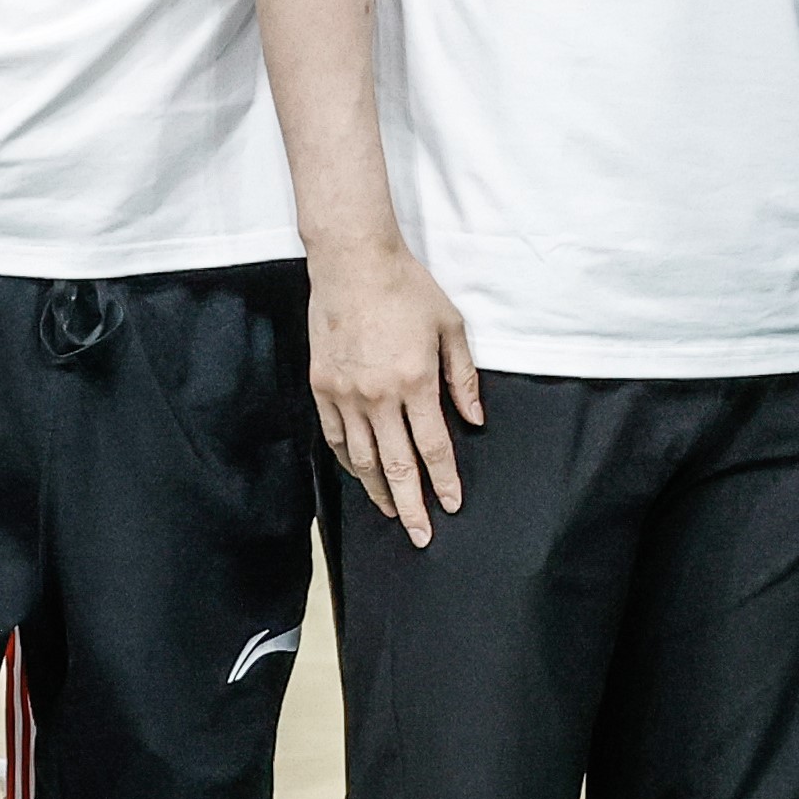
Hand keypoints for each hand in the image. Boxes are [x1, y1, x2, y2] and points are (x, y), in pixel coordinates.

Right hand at [312, 234, 483, 544]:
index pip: (433, 447)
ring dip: (378, 491)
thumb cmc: (407, 289)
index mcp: (416, 382)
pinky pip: (337, 437)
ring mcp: (346, 394)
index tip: (451, 505)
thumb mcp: (451, 327)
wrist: (352, 263)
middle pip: (396, 466)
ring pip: (362, 459)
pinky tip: (362, 476)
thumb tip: (475, 420)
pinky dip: (350, 462)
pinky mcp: (322, 387)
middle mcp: (379, 396)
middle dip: (411, 505)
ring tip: (392, 512)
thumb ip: (463, 378)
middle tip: (421, 535)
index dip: (443, 481)